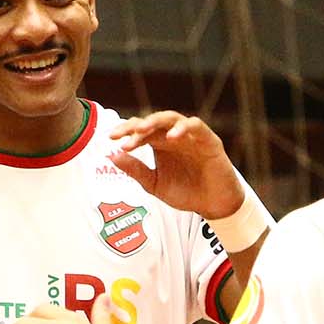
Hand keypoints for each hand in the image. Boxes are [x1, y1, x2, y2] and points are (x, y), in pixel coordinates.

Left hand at [107, 111, 245, 221]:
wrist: (213, 205)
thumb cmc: (185, 192)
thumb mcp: (155, 184)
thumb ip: (136, 170)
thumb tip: (111, 156)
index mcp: (159, 144)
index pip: (140, 131)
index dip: (125, 132)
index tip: (111, 139)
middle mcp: (173, 136)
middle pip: (153, 122)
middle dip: (136, 126)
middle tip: (122, 134)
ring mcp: (191, 136)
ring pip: (172, 118)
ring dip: (156, 121)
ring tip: (142, 130)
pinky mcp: (209, 140)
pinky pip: (196, 126)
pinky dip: (184, 128)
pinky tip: (172, 137)